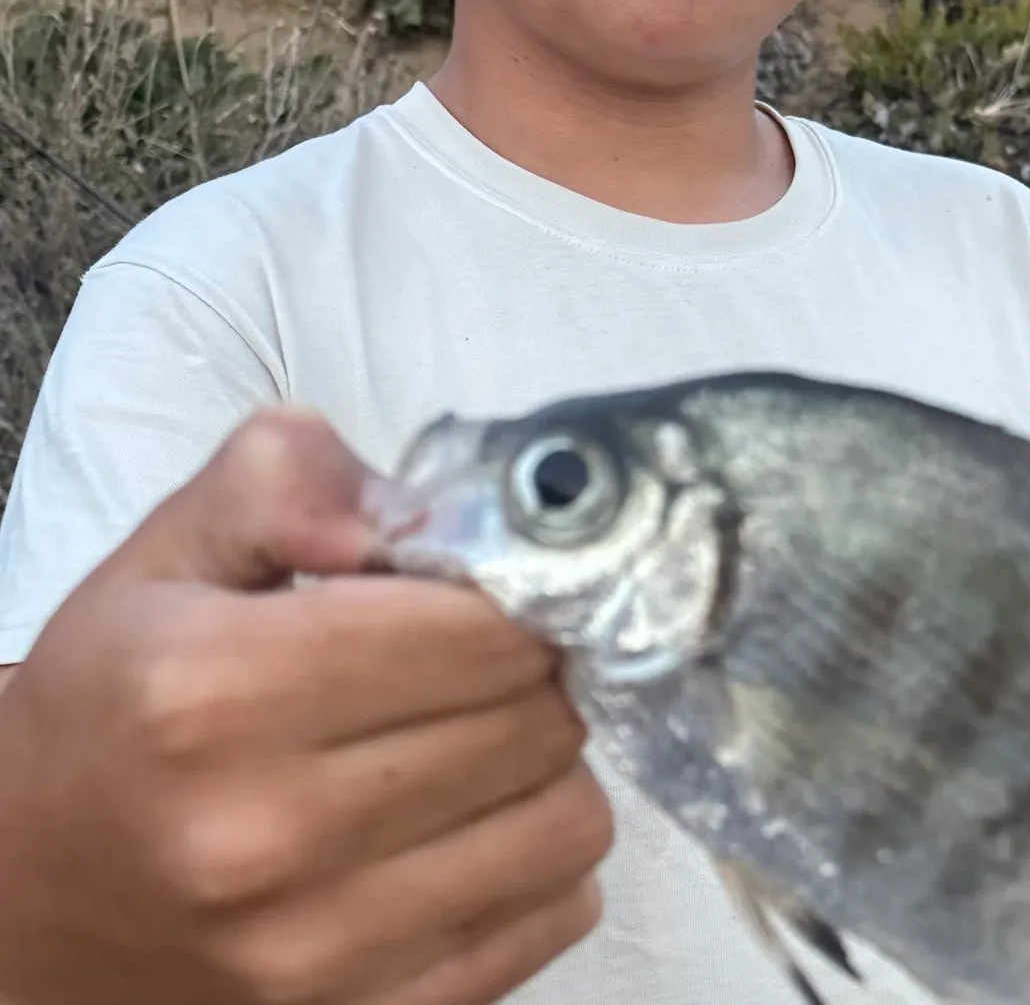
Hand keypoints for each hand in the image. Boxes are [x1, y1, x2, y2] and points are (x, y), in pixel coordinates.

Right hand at [0, 408, 612, 1004]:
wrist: (21, 896)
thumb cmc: (113, 707)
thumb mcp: (167, 558)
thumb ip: (285, 482)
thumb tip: (419, 506)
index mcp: (215, 691)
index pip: (481, 629)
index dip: (511, 593)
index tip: (489, 591)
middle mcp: (264, 833)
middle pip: (537, 719)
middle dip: (533, 671)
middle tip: (484, 662)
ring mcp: (314, 954)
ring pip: (568, 821)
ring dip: (547, 766)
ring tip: (480, 742)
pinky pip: (553, 921)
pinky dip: (541, 860)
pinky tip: (475, 825)